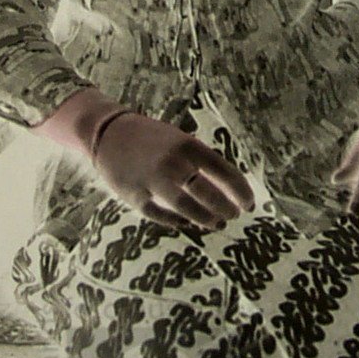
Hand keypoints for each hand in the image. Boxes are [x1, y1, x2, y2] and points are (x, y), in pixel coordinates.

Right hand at [92, 109, 256, 233]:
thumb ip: (201, 161)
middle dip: (225, 208)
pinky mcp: (133, 195)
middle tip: (234, 216)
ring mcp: (152, 180)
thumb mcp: (180, 140)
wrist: (108, 133)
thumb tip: (230, 187)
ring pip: (186, 208)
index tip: (250, 204)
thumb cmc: (153, 138)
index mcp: (188, 146)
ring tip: (217, 224)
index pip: (224, 171)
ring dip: (205, 219)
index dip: (240, 191)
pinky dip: (175, 222)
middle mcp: (172, 163)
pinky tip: (186, 224)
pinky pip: (159, 215)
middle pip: (207, 193)